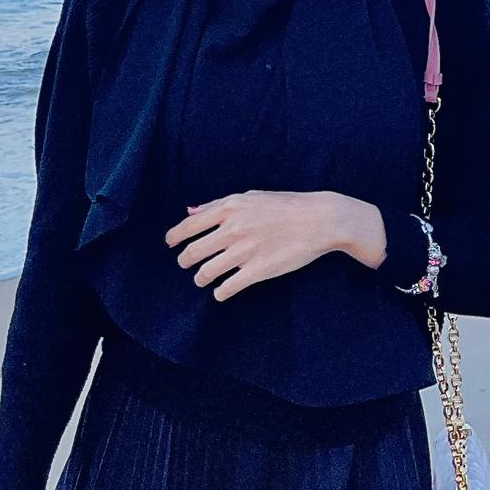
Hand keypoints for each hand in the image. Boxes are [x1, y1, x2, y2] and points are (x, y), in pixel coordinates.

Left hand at [165, 189, 388, 299]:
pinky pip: (228, 287)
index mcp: (230, 208)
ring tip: (202, 279)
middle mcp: (234, 229)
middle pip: (194, 251)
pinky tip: (221, 292)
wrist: (319, 219)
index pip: (190, 225)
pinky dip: (220, 293)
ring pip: (207, 272)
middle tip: (185, 265)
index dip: (174, 237)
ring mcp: (245, 250)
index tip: (170, 244)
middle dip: (185, 261)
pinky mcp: (259, 270)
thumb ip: (218, 205)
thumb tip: (190, 211)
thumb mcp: (250, 197)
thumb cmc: (285, 205)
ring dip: (200, 278)